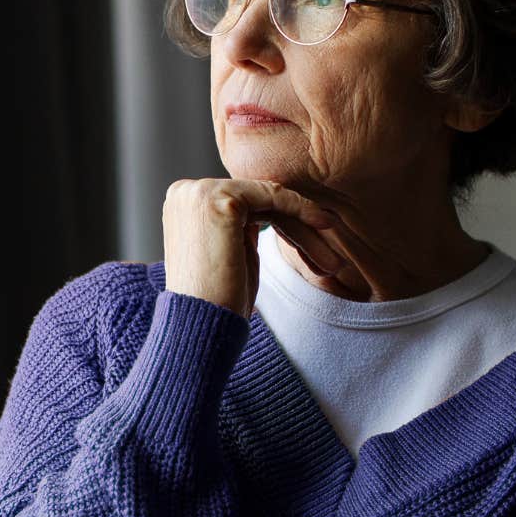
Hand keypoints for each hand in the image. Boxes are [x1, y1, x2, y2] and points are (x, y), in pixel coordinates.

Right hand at [162, 178, 348, 317]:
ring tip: (331, 255)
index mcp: (183, 204)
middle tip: (328, 252)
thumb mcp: (230, 254)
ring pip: (268, 199)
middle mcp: (185, 192)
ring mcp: (199, 192)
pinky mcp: (218, 198)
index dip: (280, 221)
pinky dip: (301, 207)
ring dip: (304, 224)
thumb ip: (242, 227)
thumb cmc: (218, 300)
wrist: (202, 324)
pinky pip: (272, 195)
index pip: (242, 204)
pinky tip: (323, 223)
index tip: (311, 243)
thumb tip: (270, 212)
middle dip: (296, 226)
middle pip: (255, 201)